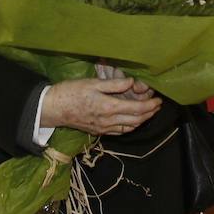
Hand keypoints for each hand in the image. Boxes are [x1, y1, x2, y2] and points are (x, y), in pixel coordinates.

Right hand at [41, 77, 161, 135]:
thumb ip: (114, 84)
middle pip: (136, 121)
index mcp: (109, 107)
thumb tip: (132, 82)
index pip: (137, 109)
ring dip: (141, 121)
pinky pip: (119, 131)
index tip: (159, 100)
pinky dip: (130, 126)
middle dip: (149, 113)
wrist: (54, 108)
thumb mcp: (93, 83)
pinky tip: (131, 121)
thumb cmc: (72, 92)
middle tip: (157, 105)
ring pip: (129, 128)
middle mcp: (108, 121)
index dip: (150, 106)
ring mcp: (103, 128)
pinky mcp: (98, 131)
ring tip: (148, 112)